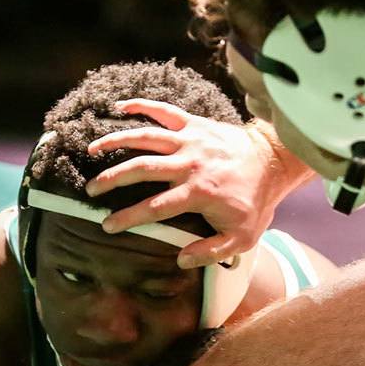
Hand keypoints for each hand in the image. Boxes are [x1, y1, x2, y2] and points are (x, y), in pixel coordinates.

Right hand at [83, 99, 310, 267]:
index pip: (154, 208)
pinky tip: (119, 107)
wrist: (274, 162)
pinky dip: (141, 105)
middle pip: (141, 169)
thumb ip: (211, 252)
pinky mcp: (194, 123)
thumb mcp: (241, 238)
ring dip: (116, 141)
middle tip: (91, 190)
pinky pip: (164, 111)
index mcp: (198, 193)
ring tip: (92, 150)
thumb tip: (180, 259)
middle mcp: (189, 164)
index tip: (108, 224)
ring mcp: (190, 140)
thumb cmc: (255, 202)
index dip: (127, 217)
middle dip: (111, 179)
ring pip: (145, 137)